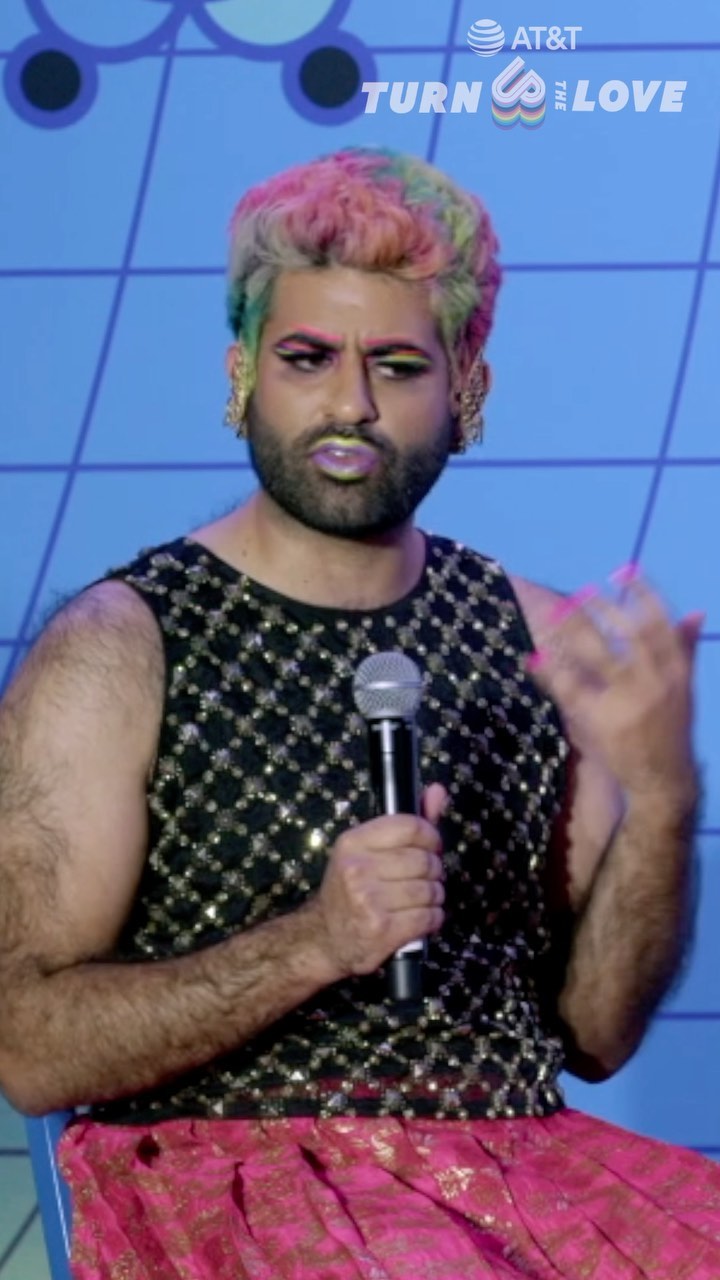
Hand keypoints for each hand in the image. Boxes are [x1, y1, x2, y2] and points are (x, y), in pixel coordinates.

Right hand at [308, 784, 447, 980]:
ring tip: (422, 900)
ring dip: (435, 897)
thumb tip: (438, 791)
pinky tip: (421, 919)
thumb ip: (407, 822)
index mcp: (354, 842)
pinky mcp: (382, 929)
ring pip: (430, 890)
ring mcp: (369, 900)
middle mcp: (358, 868)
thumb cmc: (350, 891)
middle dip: (434, 872)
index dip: (431, 837)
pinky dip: (433, 919)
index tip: (431, 848)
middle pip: (424, 861)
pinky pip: (429, 917)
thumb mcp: (367, 851)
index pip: (411, 827)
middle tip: (425, 879)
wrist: (324, 937)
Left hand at [527, 568, 702, 808]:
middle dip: (604, 609)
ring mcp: (629, 702)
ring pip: (600, 655)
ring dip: (577, 630)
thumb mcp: (684, 688)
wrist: (664, 780)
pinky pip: (574, 690)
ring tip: (558, 611)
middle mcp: (656, 683)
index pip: (661, 624)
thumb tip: (697, 612)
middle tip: (581, 591)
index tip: (624, 570)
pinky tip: (536, 660)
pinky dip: (553, 674)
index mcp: (677, 671)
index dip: (643, 594)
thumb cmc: (671, 729)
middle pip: (629, 634)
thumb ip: (685, 648)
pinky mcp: (604, 722)